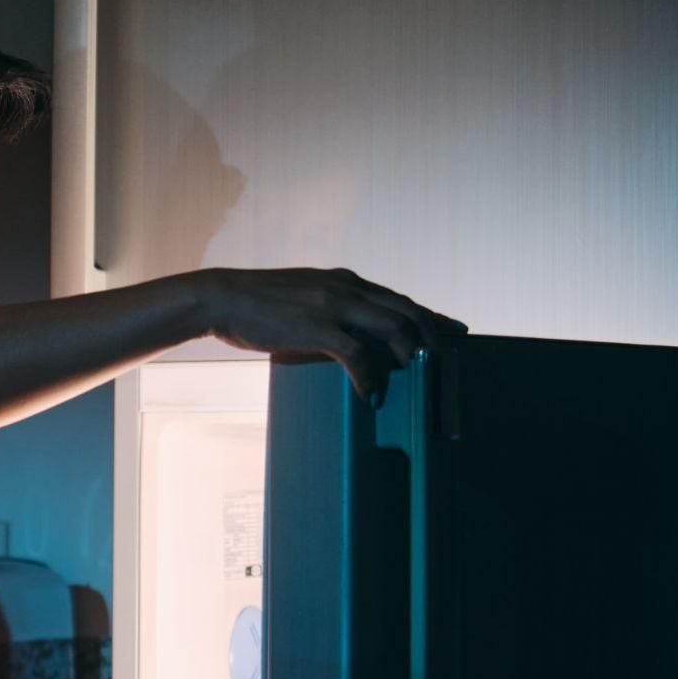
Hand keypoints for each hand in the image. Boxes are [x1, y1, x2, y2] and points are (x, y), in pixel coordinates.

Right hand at [203, 267, 467, 404]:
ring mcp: (334, 306)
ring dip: (412, 358)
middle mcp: (348, 288)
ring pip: (394, 329)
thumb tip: (344, 338)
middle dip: (434, 341)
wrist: (221, 298)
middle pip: (408, 313)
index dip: (431, 318)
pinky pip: (358, 354)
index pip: (401, 300)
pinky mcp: (317, 327)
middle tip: (450, 365)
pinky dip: (371, 378)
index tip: (455, 332)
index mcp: (346, 281)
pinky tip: (372, 397)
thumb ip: (329, 311)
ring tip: (419, 382)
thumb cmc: (257, 304)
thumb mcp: (303, 297)